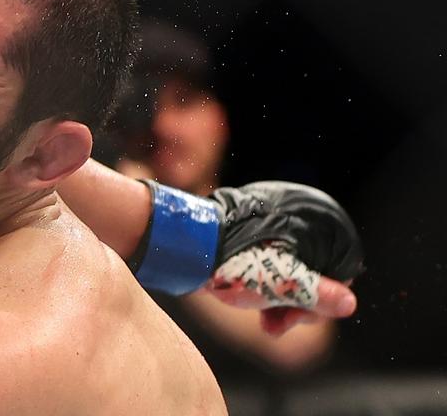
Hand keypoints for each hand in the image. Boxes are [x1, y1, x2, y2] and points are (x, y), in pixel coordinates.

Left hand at [206, 181, 362, 332]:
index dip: (324, 300)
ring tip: (267, 323)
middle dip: (299, 304)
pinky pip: (272, 262)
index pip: (342, 270)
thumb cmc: (239, 262)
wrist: (190, 244)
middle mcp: (300, 215)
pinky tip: (257, 310)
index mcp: (317, 220)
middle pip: (316, 272)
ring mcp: (277, 223)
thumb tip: (349, 304)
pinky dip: (269, 286)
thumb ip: (319, 295)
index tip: (301, 316)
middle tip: (280, 323)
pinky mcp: (254, 231)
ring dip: (284, 302)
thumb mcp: (285, 284)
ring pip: (293, 270)